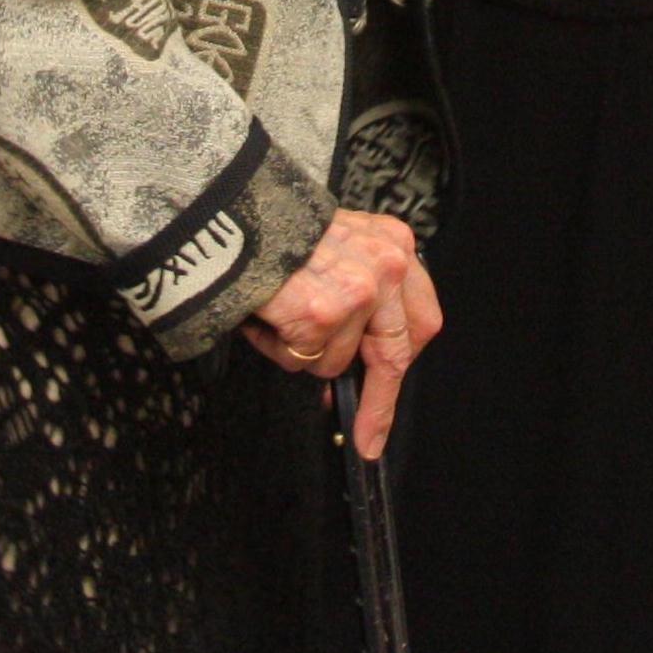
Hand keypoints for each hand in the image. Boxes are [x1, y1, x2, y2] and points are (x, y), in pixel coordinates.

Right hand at [243, 207, 440, 457]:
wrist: (233, 216)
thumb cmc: (278, 232)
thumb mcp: (341, 248)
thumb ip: (362, 300)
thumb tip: (356, 369)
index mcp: (394, 245)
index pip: (419, 318)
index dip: (403, 361)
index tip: (391, 389)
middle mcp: (387, 265)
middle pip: (396, 351)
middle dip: (380, 402)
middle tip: (367, 436)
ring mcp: (359, 291)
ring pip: (339, 361)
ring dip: (305, 353)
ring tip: (280, 316)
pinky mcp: (325, 314)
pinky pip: (304, 360)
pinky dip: (280, 348)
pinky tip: (268, 318)